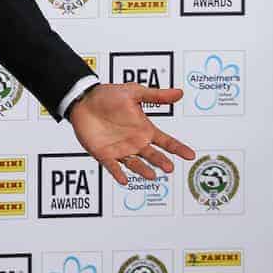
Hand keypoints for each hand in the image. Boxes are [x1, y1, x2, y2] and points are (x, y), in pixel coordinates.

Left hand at [67, 83, 195, 185]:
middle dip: (161, 161)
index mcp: (144, 129)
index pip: (166, 141)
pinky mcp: (104, 154)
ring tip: (151, 175)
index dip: (178, 148)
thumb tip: (179, 93)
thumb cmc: (108, 96)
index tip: (190, 155)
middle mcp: (135, 142)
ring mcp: (120, 149)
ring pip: (135, 164)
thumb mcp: (134, 93)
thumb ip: (156, 96)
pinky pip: (113, 166)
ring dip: (143, 170)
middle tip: (169, 167)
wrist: (83, 100)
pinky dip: (118, 173)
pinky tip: (124, 179)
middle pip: (152, 155)